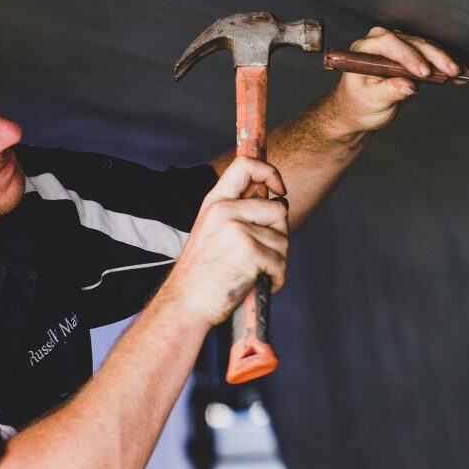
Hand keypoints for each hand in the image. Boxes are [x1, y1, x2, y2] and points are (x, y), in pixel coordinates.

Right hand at [161, 156, 289, 326]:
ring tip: (253, 273)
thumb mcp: (212, 230)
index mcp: (215, 202)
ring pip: (283, 240)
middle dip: (278, 235)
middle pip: (278, 210)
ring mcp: (237, 229)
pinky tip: (257, 284)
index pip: (246, 165)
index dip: (270, 172)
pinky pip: (281, 263)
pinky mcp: (250, 251)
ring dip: (277, 261)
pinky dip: (276, 279)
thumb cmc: (202, 273)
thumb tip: (278, 204)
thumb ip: (237, 213)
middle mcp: (225, 210)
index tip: (279, 191)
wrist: (185, 303)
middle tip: (260, 255)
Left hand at [327, 26, 468, 134]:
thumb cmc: (358, 105)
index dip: (409, 55)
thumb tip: (409, 85)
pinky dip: (445, 64)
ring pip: (424, 47)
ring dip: (444, 59)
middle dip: (434, 56)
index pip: (388, 44)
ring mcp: (395, 47)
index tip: (423, 71)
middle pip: (411, 42)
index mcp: (363, 51)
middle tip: (451, 71)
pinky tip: (460, 71)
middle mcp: (379, 43)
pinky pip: (429, 55)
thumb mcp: (372, 102)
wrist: (359, 110)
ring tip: (460, 72)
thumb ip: (389, 92)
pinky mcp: (409, 55)